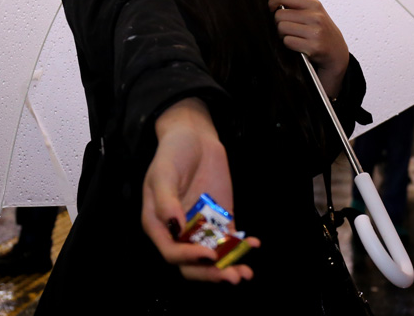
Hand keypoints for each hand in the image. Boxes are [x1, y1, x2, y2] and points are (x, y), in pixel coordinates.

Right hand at [142, 99, 260, 282]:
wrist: (194, 136)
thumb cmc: (173, 153)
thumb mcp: (163, 172)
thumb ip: (166, 200)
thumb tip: (174, 225)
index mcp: (160, 225)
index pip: (172, 252)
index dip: (189, 257)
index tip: (209, 254)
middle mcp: (180, 231)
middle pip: (192, 262)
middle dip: (211, 273)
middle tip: (231, 276)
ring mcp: (201, 226)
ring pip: (213, 255)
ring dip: (228, 266)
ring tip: (245, 273)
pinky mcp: (220, 218)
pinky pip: (230, 238)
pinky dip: (241, 245)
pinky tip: (254, 244)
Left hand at [269, 0, 349, 95]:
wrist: (338, 53)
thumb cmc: (323, 32)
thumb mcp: (313, 13)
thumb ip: (295, 2)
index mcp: (314, 4)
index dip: (273, 2)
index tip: (272, 8)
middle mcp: (316, 16)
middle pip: (279, 15)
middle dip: (278, 23)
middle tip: (287, 28)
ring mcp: (315, 32)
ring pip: (281, 28)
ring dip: (283, 35)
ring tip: (293, 36)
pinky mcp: (313, 47)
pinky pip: (288, 42)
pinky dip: (289, 44)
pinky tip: (298, 45)